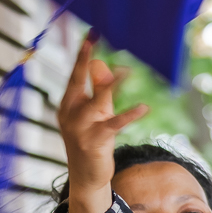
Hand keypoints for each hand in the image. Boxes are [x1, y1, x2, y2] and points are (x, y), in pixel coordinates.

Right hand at [57, 32, 146, 212]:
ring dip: (111, 85)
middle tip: (92, 40)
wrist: (86, 176)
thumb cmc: (92, 140)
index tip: (89, 36)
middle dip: (84, 61)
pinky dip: (129, 115)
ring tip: (126, 70)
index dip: (81, 56)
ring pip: (97, 101)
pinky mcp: (95, 142)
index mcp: (67, 104)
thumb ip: (99, 89)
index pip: (74, 76)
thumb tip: (103, 64)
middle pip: (77, 82)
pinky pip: (114, 125)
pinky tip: (144, 107)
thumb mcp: (96, 113)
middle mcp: (69, 113)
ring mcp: (80, 128)